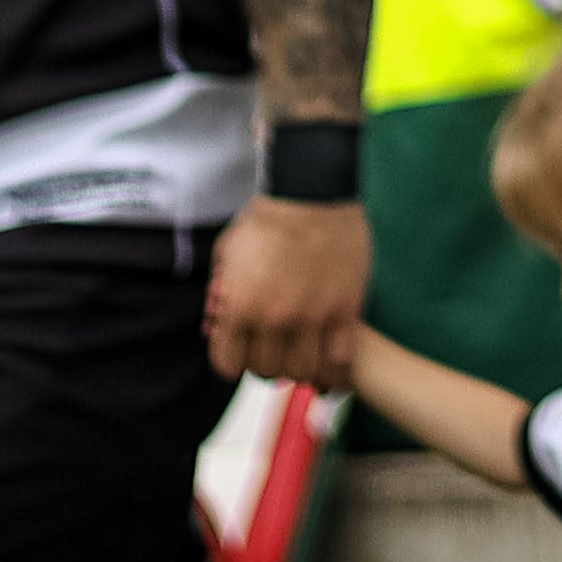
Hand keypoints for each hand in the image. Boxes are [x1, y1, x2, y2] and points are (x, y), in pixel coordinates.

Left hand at [202, 196, 369, 387]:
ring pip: (303, 370)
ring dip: (299, 364)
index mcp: (239, 307)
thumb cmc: (267, 219)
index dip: (234, 359)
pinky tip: (330, 350)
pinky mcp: (346, 308)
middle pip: (266, 370)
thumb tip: (216, 323)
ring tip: (302, 349)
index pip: (228, 365)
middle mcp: (273, 318)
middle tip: (274, 345)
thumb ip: (220, 294)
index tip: (243, 349)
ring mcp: (312, 316)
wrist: (310, 191)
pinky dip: (334, 363)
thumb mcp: (227, 254)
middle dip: (266, 361)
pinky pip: (341, 358)